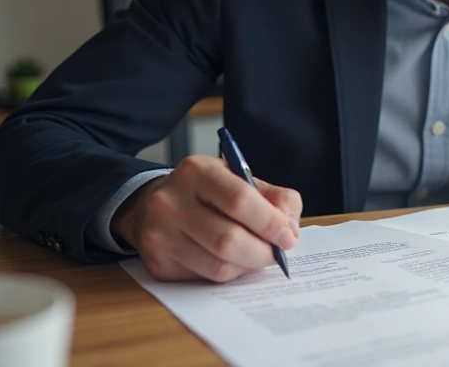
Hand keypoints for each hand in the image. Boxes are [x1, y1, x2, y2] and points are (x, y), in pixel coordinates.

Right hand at [111, 155, 302, 281]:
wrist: (157, 205)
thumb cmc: (210, 193)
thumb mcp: (243, 180)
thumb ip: (276, 198)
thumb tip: (291, 230)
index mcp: (197, 171)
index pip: (239, 200)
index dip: (270, 223)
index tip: (288, 236)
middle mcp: (171, 201)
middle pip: (228, 240)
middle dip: (263, 252)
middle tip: (278, 254)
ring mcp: (159, 234)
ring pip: (219, 265)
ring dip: (248, 266)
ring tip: (257, 256)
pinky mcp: (158, 263)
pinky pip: (206, 278)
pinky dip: (230, 273)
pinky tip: (233, 261)